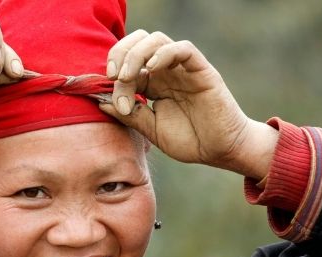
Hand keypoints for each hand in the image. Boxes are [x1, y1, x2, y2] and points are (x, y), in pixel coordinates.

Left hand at [100, 30, 277, 178]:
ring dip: (136, 54)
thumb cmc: (189, 140)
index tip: (105, 96)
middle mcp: (166, 72)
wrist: (220, 151)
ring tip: (127, 77)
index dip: (112, 75)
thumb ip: (129, 115)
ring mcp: (183, 69)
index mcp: (152, 84)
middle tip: (112, 76)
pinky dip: (164, 53)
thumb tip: (100, 103)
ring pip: (157, 40)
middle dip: (120, 54)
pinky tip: (152, 69)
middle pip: (138, 43)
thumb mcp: (152, 130)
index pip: (127, 65)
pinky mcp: (202, 71)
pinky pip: (183, 49)